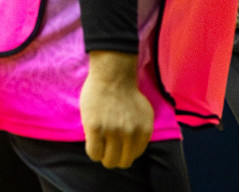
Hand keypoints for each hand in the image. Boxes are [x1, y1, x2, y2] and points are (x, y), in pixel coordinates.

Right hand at [80, 51, 151, 169]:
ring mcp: (113, 131)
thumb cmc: (126, 93)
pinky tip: (93, 139)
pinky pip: (93, 153)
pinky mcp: (95, 128)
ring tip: (100, 142)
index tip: (118, 144)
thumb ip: (141, 131)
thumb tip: (133, 151)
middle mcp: (131, 133)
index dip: (124, 152)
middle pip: (121, 162)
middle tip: (107, 147)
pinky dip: (93, 151)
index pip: (134, 156)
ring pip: (107, 160)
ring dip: (103, 155)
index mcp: (144, 130)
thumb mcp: (143, 114)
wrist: (113, 75)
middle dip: (113, 157)